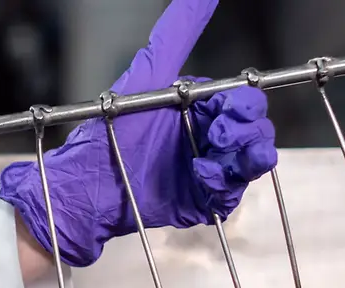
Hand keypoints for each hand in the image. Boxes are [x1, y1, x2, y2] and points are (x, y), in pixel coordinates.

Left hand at [0, 0, 277, 267]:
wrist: (88, 183)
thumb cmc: (112, 126)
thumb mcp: (148, 74)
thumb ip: (177, 32)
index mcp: (200, 105)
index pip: (244, 101)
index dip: (243, 108)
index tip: (224, 116)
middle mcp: (208, 134)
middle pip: (255, 130)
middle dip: (246, 135)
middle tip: (220, 139)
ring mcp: (208, 167)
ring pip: (252, 162)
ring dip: (243, 160)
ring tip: (215, 162)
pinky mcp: (202, 199)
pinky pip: (233, 194)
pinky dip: (223, 185)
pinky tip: (202, 180)